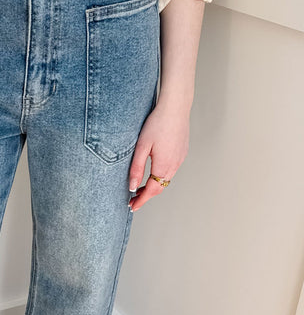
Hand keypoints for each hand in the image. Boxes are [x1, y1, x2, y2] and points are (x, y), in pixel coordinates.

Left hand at [127, 96, 189, 211]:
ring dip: (154, 186)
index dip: (141, 200)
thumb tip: (132, 187)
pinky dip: (161, 176)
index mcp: (163, 166)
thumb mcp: (141, 146)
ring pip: (166, 179)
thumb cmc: (157, 123)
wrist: (175, 107)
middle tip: (133, 200)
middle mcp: (174, 165)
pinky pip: (171, 170)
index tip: (132, 207)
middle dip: (146, 195)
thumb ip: (136, 168)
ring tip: (140, 188)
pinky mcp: (182, 152)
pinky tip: (153, 173)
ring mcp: (180, 159)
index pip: (151, 190)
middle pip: (160, 187)